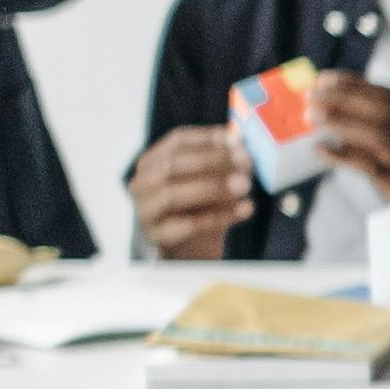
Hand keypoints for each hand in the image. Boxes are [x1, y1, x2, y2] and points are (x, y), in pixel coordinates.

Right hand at [127, 124, 254, 258]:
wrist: (191, 250)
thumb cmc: (201, 207)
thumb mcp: (212, 180)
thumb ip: (225, 163)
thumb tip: (243, 145)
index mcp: (154, 160)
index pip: (177, 141)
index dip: (208, 138)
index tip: (237, 140)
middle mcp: (143, 182)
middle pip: (172, 165)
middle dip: (212, 161)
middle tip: (245, 162)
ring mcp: (146, 209)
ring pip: (172, 195)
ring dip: (212, 188)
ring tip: (245, 186)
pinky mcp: (157, 235)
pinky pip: (188, 225)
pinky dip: (219, 217)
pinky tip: (245, 210)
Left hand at [309, 70, 389, 192]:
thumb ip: (371, 120)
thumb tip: (328, 103)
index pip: (382, 93)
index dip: (351, 84)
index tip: (324, 79)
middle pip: (380, 109)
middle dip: (342, 98)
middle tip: (309, 96)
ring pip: (375, 135)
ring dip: (340, 123)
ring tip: (311, 118)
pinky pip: (367, 166)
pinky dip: (341, 156)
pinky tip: (320, 149)